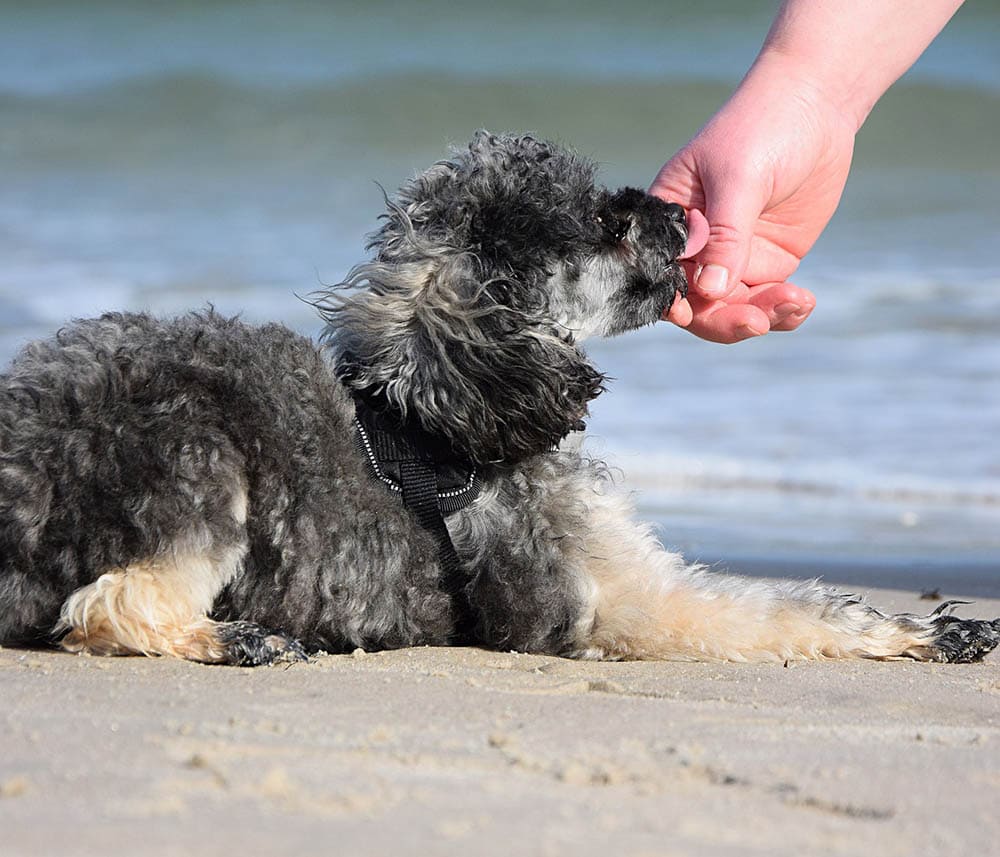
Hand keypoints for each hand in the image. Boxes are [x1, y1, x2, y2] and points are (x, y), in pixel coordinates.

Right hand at [654, 55, 856, 342]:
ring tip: (795, 302)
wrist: (815, 105)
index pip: (658, 271)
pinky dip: (784, 312)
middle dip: (723, 318)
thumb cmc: (762, 127)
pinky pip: (766, 302)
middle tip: (756, 321)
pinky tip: (803, 303)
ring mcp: (731, 258)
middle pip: (695, 303)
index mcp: (668, 221)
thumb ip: (726, 236)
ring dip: (760, 317)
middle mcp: (695, 247)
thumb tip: (710, 291)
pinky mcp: (766, 262)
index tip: (691, 313)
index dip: (670, 299)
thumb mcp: (739, 179)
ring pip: (732, 309)